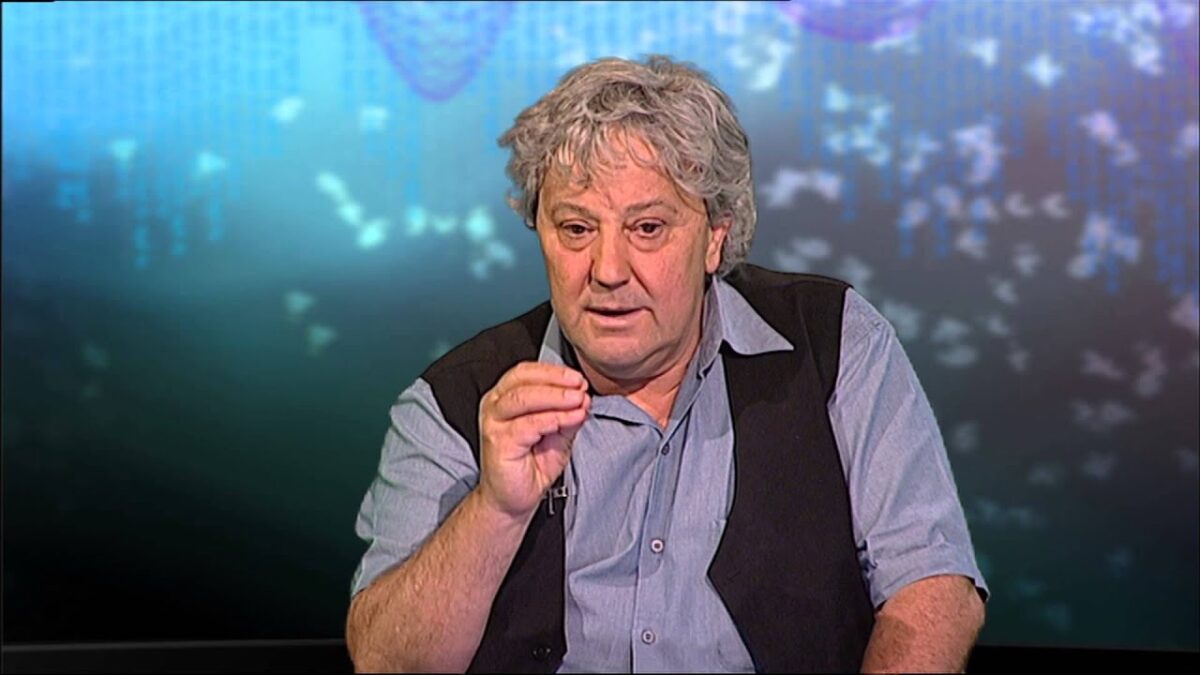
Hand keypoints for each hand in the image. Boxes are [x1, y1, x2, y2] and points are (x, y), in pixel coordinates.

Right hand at [476, 362, 589, 518]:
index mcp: (504, 397)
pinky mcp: (499, 443)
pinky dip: (554, 418)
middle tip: (580, 386)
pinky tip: (571, 418)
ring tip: (579, 400)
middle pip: (523, 381)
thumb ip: (568, 414)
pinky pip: (528, 424)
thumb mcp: (558, 433)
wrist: (514, 499)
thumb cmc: (531, 465)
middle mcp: (494, 406)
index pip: (526, 372)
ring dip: (556, 397)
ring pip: (523, 398)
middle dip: (556, 381)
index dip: (553, 372)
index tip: (578, 378)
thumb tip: (583, 397)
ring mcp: (493, 424)